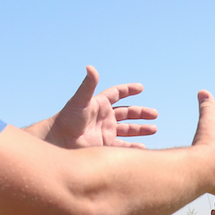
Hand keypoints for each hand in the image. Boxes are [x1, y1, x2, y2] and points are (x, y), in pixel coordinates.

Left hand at [29, 66, 156, 148]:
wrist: (60, 141)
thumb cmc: (67, 119)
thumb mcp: (80, 100)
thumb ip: (88, 85)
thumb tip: (91, 67)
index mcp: (100, 104)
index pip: (117, 94)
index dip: (128, 90)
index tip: (140, 88)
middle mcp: (104, 117)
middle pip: (127, 113)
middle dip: (141, 113)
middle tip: (154, 114)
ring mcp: (106, 131)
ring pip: (128, 129)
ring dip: (140, 129)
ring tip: (154, 129)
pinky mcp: (105, 145)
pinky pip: (123, 146)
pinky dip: (133, 147)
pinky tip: (142, 147)